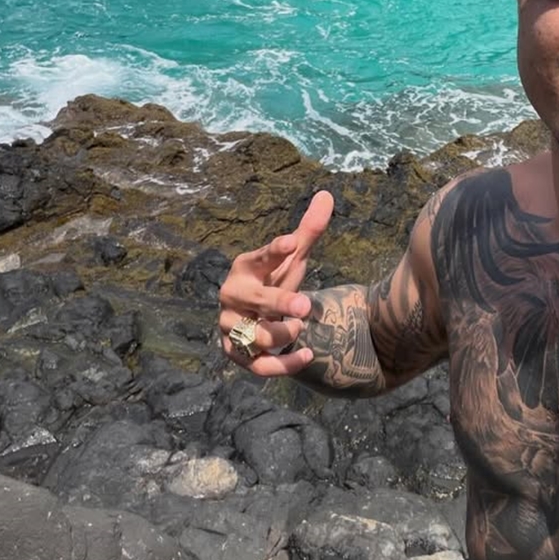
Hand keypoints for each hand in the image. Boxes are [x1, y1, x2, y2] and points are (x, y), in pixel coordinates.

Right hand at [217, 190, 333, 375]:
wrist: (254, 316)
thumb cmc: (273, 281)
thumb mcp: (292, 258)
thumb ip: (307, 231)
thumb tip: (327, 195)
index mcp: (246, 267)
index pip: (259, 256)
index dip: (275, 250)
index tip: (293, 242)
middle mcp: (233, 296)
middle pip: (254, 300)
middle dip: (278, 303)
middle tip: (305, 307)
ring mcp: (231, 326)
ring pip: (254, 335)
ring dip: (281, 333)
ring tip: (299, 326)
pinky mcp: (236, 354)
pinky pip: (258, 365)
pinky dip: (282, 365)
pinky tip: (306, 356)